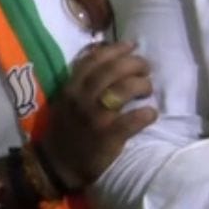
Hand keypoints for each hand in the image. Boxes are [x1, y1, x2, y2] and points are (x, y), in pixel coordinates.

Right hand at [40, 42, 156, 189]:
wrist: (57, 164)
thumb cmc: (66, 130)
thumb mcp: (66, 101)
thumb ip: (82, 83)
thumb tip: (109, 63)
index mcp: (71, 88)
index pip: (93, 59)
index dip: (115, 49)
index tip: (132, 45)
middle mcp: (82, 99)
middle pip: (111, 71)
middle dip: (134, 64)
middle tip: (146, 68)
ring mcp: (95, 117)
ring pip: (122, 90)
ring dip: (141, 85)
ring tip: (148, 89)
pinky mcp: (108, 137)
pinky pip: (132, 121)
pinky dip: (146, 114)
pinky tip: (151, 113)